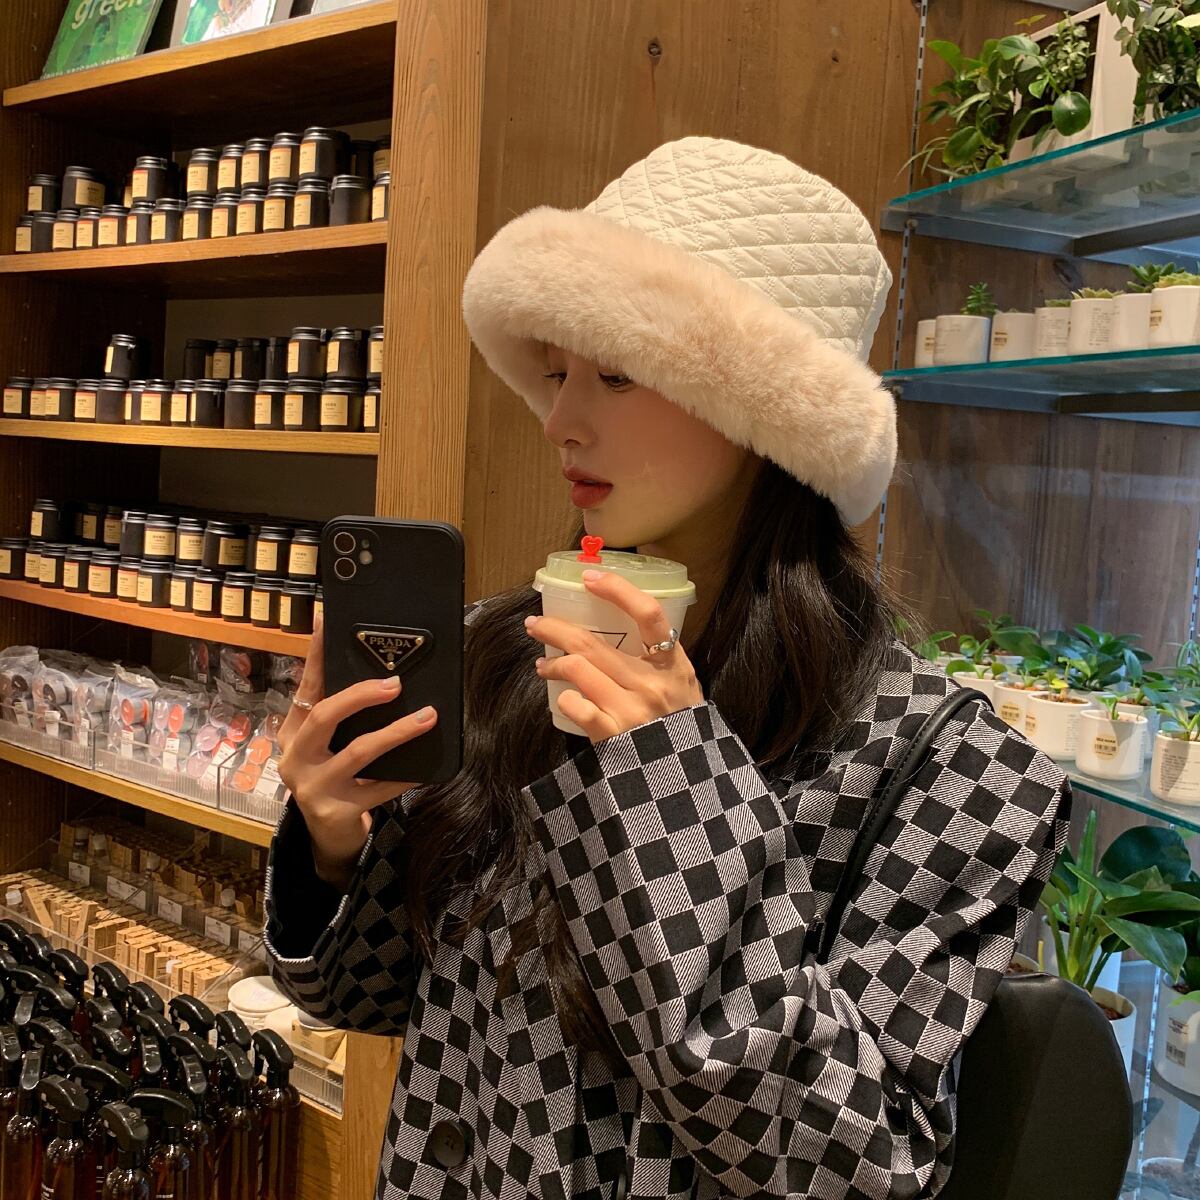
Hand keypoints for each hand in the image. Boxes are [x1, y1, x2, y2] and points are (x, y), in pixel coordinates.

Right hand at [277, 613, 437, 889]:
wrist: (329, 837)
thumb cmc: (336, 778)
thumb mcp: (331, 745)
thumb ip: (344, 714)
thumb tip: (381, 669)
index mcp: (294, 733)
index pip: (306, 686)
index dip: (317, 654)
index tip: (326, 619)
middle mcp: (296, 757)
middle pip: (324, 715)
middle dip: (360, 695)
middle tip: (395, 683)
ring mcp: (314, 786)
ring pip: (359, 751)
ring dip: (397, 731)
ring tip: (427, 716)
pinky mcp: (337, 811)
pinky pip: (379, 788)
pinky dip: (405, 775)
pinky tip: (425, 768)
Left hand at [525, 570, 703, 743]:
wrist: (688, 781)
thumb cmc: (683, 728)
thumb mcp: (685, 687)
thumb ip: (661, 661)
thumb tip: (626, 631)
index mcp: (672, 665)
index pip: (648, 614)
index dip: (617, 589)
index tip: (589, 577)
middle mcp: (651, 683)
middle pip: (593, 643)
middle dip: (556, 629)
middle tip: (536, 624)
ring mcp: (631, 709)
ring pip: (578, 669)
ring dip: (552, 663)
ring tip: (543, 664)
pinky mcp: (613, 735)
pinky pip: (576, 706)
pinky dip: (564, 699)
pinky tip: (563, 699)